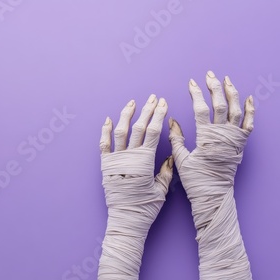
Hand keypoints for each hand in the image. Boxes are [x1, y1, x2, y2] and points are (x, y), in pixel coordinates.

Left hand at [98, 94, 172, 279]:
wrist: (125, 219)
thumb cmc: (145, 207)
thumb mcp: (161, 189)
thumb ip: (166, 171)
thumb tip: (170, 156)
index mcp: (145, 160)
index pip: (154, 132)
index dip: (158, 115)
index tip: (163, 103)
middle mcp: (129, 156)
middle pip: (139, 127)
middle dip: (147, 110)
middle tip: (153, 97)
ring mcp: (115, 159)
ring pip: (121, 131)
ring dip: (127, 115)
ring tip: (132, 102)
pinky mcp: (105, 165)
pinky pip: (103, 144)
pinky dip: (105, 131)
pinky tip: (108, 119)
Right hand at [169, 71, 253, 278]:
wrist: (214, 195)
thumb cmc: (196, 179)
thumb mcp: (181, 159)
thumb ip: (176, 138)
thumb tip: (171, 120)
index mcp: (206, 137)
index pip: (201, 109)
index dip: (196, 94)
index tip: (191, 83)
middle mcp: (223, 135)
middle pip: (220, 105)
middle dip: (214, 87)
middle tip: (209, 74)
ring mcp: (235, 139)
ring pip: (236, 110)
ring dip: (232, 93)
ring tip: (227, 80)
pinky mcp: (241, 145)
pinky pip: (249, 124)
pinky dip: (250, 111)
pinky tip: (248, 99)